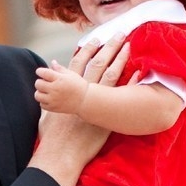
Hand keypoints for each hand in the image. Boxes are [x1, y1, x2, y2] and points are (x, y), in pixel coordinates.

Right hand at [29, 33, 128, 185]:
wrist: (62, 153)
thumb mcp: (47, 111)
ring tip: (130, 46)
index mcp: (70, 90)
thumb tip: (46, 81)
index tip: (96, 39)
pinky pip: (123, 95)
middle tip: (120, 33)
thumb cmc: (52, 135)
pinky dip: (130, 83)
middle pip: (99, 64)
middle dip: (109, 47)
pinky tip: (140, 73)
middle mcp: (85, 92)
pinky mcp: (108, 115)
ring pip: (112, 75)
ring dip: (121, 59)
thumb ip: (49, 94)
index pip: (80, 63)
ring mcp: (98, 103)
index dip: (88, 50)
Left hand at [34, 60, 88, 114]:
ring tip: (46, 91)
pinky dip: (44, 101)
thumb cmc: (78, 85)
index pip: (43, 72)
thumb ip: (59, 68)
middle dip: (40, 82)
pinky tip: (50, 98)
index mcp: (59, 79)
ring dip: (40, 92)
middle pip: (38, 84)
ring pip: (37, 95)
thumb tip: (52, 62)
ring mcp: (53, 100)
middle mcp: (55, 89)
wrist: (85, 100)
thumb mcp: (71, 74)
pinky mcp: (53, 108)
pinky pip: (41, 104)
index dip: (40, 71)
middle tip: (45, 82)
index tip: (41, 72)